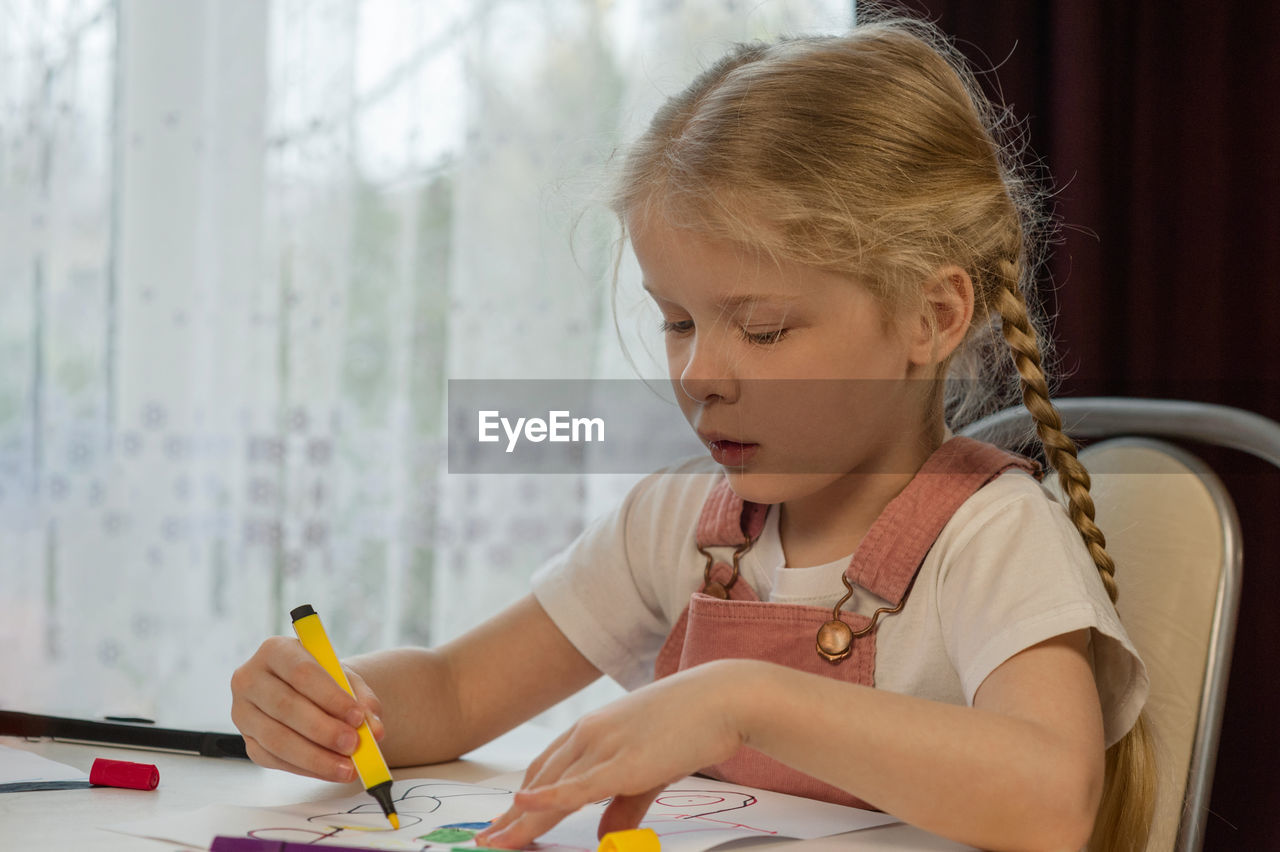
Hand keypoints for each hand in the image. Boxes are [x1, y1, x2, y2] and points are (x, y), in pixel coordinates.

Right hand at [230, 636, 385, 781]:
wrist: (306, 691)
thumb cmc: (326, 681)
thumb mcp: (346, 679)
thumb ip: (362, 700)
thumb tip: (374, 730)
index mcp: (275, 650)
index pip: (301, 672)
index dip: (330, 696)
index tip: (357, 717)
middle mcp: (250, 678)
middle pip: (285, 706)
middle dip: (323, 730)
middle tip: (354, 745)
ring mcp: (243, 712)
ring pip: (277, 739)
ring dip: (316, 757)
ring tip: (348, 767)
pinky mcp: (247, 740)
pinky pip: (274, 759)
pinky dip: (306, 769)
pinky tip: (331, 771)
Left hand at [475, 661, 750, 848]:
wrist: (723, 698)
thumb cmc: (692, 726)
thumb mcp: (651, 769)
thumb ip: (624, 804)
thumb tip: (605, 836)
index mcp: (593, 729)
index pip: (546, 769)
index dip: (522, 798)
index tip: (503, 821)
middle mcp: (589, 734)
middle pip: (538, 781)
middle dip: (510, 816)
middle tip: (486, 840)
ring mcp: (603, 746)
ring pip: (549, 790)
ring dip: (519, 820)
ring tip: (494, 843)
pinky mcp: (622, 762)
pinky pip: (576, 787)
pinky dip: (546, 800)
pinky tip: (521, 809)